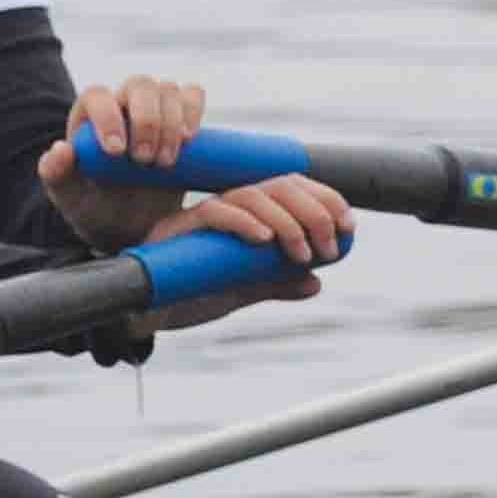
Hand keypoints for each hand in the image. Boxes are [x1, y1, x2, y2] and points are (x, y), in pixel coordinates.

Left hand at [39, 73, 214, 253]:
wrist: (132, 223)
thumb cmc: (96, 207)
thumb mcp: (70, 198)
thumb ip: (56, 174)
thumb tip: (61, 148)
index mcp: (89, 116)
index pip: (98, 96)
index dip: (108, 117)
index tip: (117, 153)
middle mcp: (123, 105)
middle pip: (140, 85)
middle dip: (148, 121)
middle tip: (145, 161)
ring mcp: (155, 109)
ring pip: (168, 90)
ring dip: (172, 123)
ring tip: (166, 162)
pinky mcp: (183, 119)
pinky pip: (193, 95)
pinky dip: (195, 110)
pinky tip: (189, 139)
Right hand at [135, 177, 355, 328]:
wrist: (147, 313)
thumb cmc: (192, 294)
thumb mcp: (242, 289)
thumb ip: (275, 282)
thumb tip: (315, 283)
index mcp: (246, 214)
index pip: (290, 187)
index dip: (325, 198)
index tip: (350, 225)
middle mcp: (226, 206)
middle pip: (276, 184)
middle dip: (314, 210)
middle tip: (330, 245)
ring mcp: (201, 214)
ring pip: (250, 194)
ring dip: (287, 221)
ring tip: (301, 253)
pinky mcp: (176, 227)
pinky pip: (213, 211)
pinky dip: (243, 221)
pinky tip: (263, 240)